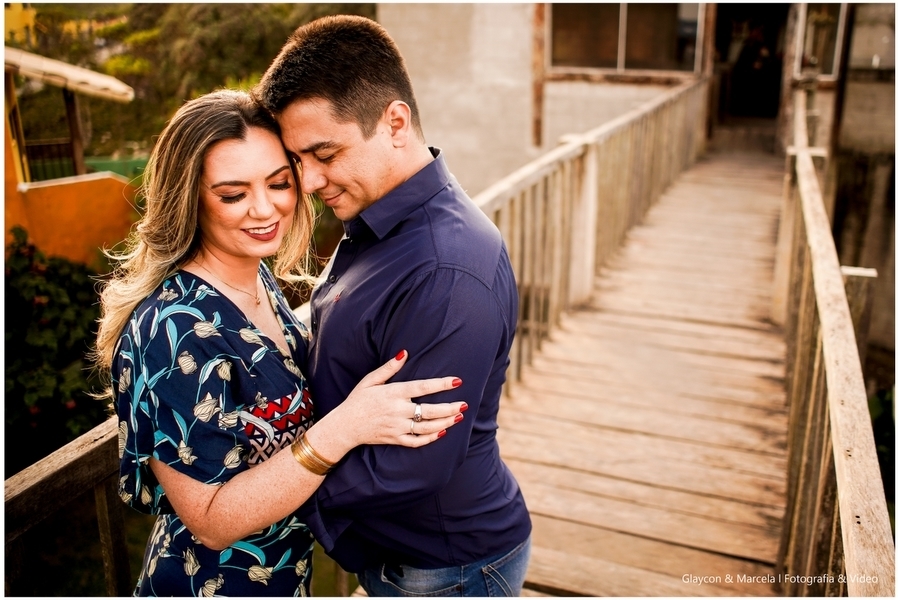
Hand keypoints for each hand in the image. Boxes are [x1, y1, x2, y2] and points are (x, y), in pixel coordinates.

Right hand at [323, 350, 465, 454]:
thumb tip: (405, 353)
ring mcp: (397, 427)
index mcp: (393, 393)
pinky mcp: (395, 439)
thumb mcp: (370, 380)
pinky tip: (442, 432)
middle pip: (429, 410)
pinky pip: (417, 441)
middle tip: (464, 404)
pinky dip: (431, 438)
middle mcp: (397, 411)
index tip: (457, 381)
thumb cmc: (358, 400)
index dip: (441, 384)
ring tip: (458, 417)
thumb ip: (389, 368)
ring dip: (445, 422)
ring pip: (427, 427)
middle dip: (449, 408)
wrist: (345, 426)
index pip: (422, 388)